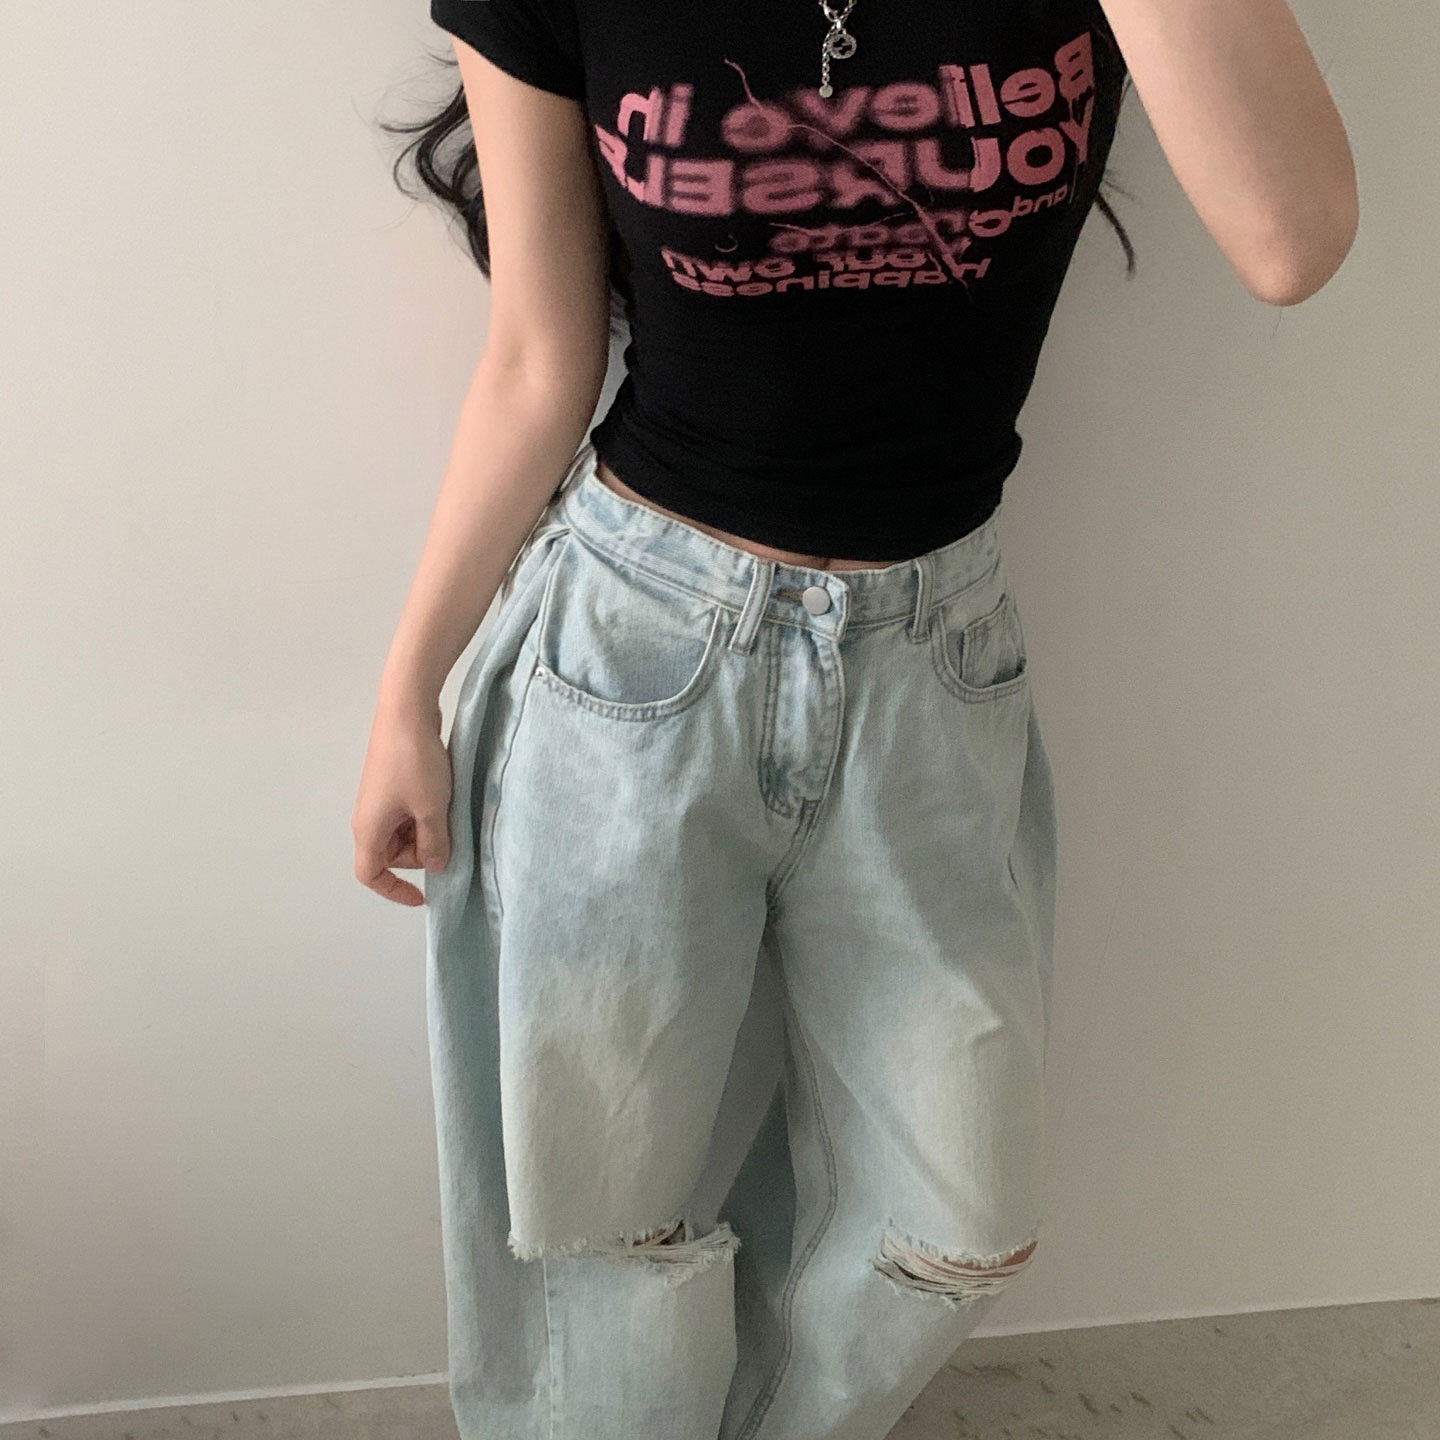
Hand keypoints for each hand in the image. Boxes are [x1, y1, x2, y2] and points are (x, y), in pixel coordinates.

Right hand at [351, 703, 451, 906]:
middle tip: (447, 833)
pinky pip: (408, 812)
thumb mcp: (432, 810)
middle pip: (393, 854)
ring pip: (404, 833)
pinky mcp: (392, 783)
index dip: (394, 891)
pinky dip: (425, 813)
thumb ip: (436, 844)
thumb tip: (437, 867)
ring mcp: (379, 800)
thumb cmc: (414, 763)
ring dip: (427, 830)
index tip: (423, 896)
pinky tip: (443, 796)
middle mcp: (368, 818)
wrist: (406, 711)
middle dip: (421, 853)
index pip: (371, 875)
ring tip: (446, 809)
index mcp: (369, 830)